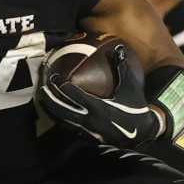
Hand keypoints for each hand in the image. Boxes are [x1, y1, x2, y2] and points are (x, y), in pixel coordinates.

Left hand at [37, 40, 163, 145]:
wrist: (142, 131)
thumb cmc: (135, 106)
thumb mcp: (131, 85)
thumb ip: (122, 67)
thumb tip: (118, 47)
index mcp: (99, 106)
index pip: (74, 95)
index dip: (62, 86)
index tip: (53, 76)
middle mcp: (90, 119)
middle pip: (63, 109)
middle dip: (50, 99)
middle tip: (42, 87)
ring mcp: (88, 129)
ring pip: (64, 120)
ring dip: (52, 110)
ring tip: (42, 100)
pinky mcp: (88, 136)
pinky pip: (70, 127)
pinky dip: (60, 119)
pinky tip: (53, 113)